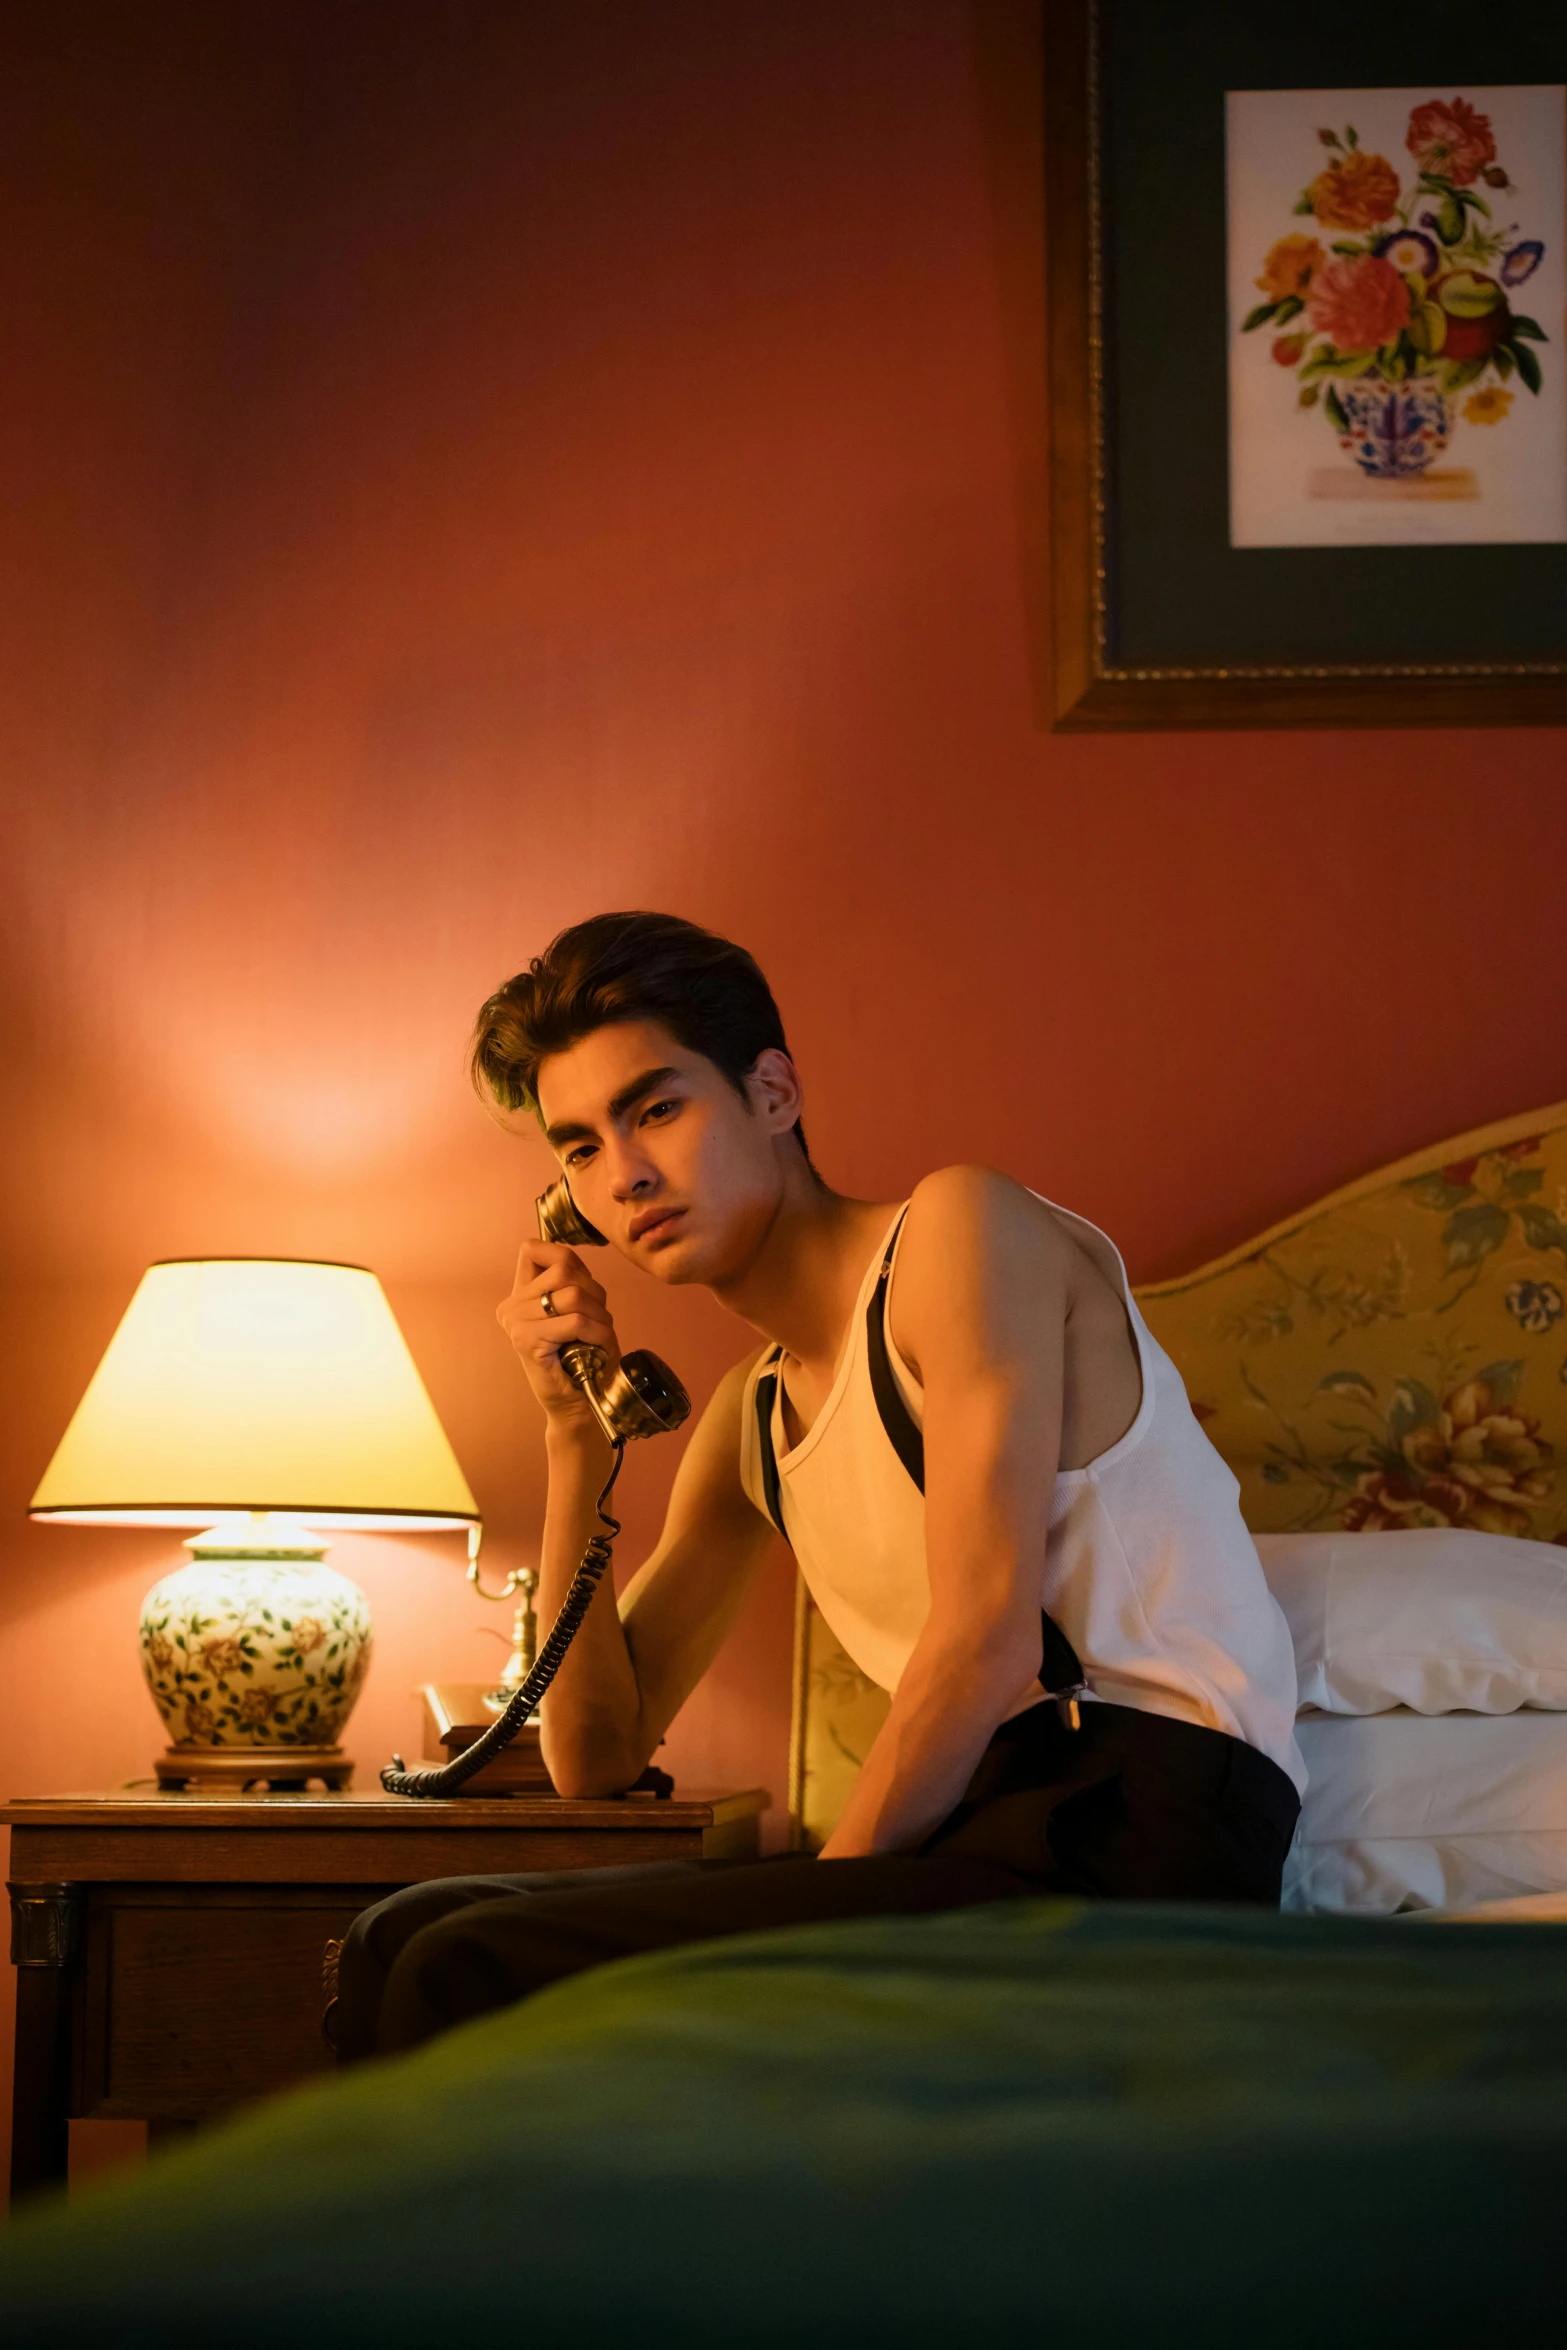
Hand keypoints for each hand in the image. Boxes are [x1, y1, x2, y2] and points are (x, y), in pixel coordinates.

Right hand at [497, 1239, 620, 1433]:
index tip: (581, 1287)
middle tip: (597, 1319)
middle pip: (563, 1268)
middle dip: (594, 1290)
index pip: (533, 1249)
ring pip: (572, 1294)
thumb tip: (571, 1259)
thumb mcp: (579, 1308)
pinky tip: (596, 1346)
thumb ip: (570, 1280)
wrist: (578, 1404)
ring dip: (599, 1314)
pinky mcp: (526, 1341)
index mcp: (519, 1295)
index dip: (564, 1259)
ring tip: (598, 1335)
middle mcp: (510, 1306)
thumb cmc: (584, 1357)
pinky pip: (574, 1321)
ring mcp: (515, 1323)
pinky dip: (596, 1332)